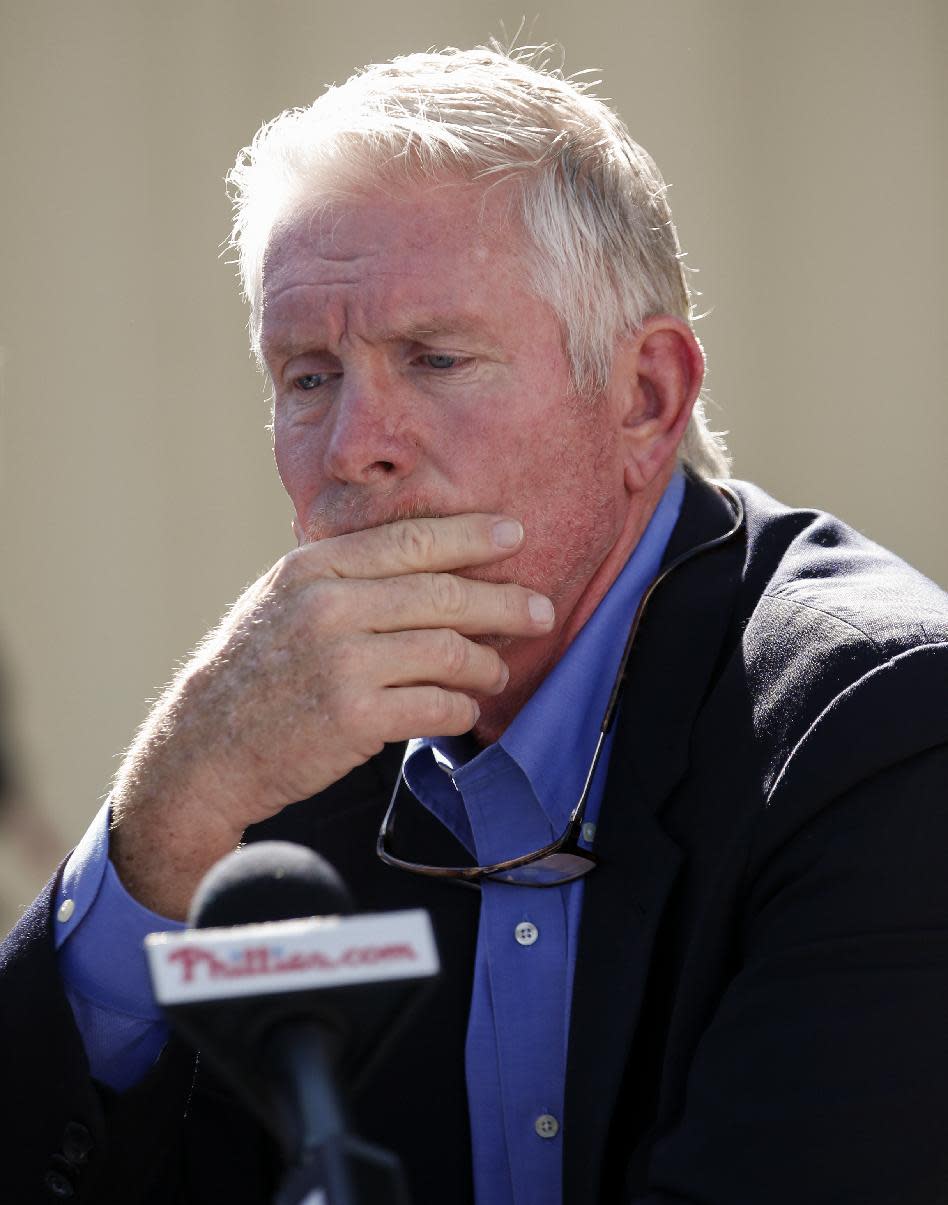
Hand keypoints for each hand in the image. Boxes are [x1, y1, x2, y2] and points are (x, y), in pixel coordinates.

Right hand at [110, 513, 553, 916]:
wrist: (204, 745)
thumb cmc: (253, 669)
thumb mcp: (284, 598)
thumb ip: (345, 572)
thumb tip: (430, 557)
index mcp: (314, 566)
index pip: (411, 540)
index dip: (472, 535)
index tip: (515, 534)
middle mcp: (329, 605)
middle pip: (444, 594)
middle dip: (504, 602)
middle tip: (540, 611)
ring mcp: (342, 662)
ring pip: (449, 651)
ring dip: (486, 663)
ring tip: (496, 671)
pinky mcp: (355, 718)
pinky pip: (437, 705)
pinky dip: (461, 708)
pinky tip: (464, 709)